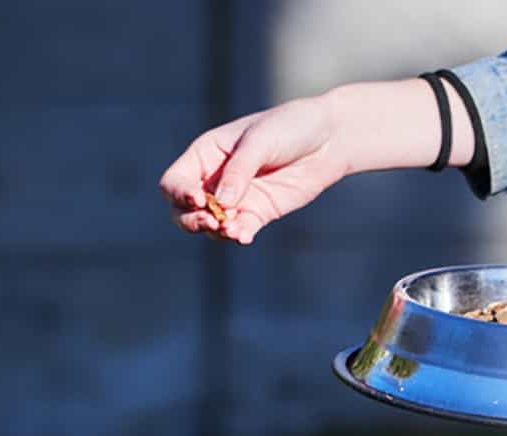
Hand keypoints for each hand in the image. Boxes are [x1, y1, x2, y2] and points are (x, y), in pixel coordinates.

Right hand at [159, 80, 472, 245]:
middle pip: (183, 211)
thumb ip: (239, 171)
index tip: (198, 199)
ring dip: (215, 232)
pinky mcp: (258, 213)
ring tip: (231, 231)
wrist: (330, 137)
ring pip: (210, 226)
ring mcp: (236, 199)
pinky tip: (243, 237)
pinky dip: (237, 237)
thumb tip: (222, 204)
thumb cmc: (290, 127)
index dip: (178, 194)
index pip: (175, 181)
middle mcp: (216, 179)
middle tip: (210, 223)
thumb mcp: (260, 141)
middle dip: (191, 220)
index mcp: (206, 155)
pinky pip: (240, 230)